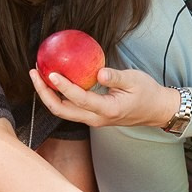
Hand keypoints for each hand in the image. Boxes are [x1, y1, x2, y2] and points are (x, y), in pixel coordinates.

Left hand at [30, 66, 179, 127]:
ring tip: (38, 76)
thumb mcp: (134, 80)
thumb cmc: (147, 93)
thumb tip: (98, 72)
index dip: (64, 87)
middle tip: (34, 74)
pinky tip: (53, 82)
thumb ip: (115, 77)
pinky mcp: (92, 116)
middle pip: (62, 110)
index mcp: (107, 109)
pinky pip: (70, 108)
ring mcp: (93, 119)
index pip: (80, 99)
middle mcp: (96, 118)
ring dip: (48, 96)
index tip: (51, 73)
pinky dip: (58, 96)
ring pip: (63, 111)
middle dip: (44, 94)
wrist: (156, 110)